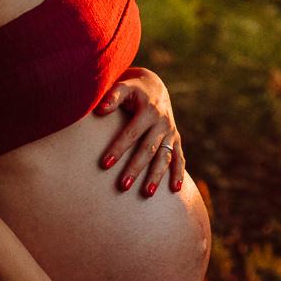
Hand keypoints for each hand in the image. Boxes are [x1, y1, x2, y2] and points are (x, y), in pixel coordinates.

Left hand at [93, 68, 185, 196]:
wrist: (155, 87)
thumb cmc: (133, 90)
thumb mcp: (124, 87)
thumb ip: (113, 96)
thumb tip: (101, 109)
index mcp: (149, 110)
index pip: (132, 133)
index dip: (118, 148)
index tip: (105, 164)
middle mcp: (163, 123)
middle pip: (148, 149)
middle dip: (136, 168)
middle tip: (122, 186)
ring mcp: (171, 132)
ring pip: (164, 157)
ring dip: (156, 175)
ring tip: (147, 193)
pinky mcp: (175, 140)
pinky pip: (179, 158)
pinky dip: (178, 173)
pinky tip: (175, 190)